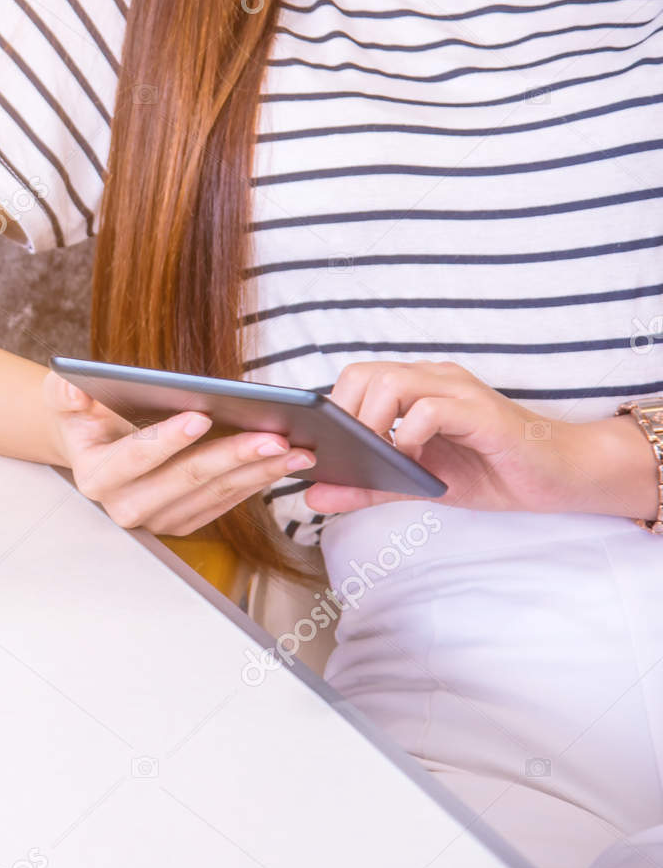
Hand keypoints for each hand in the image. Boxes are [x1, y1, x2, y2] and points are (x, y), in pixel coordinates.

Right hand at [43, 371, 315, 535]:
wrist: (92, 447)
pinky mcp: (182, 522)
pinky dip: (256, 482)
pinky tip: (284, 463)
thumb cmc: (83, 417)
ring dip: (258, 473)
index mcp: (96, 476)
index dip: (167, 438)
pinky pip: (225, 503)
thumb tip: (76, 390)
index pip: (135, 458)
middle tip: (274, 437)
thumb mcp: (63, 397)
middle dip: (233, 457)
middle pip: (185, 480)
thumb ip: (65, 393)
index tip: (201, 414)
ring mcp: (156, 520)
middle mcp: (124, 507)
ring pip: (214, 495)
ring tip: (296, 449)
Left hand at [303, 360, 658, 519]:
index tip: (314, 447)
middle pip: (361, 373)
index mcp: (413, 389)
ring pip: (391, 381)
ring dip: (373, 422)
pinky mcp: (481, 411)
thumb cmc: (488, 472)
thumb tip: (311, 494)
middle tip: (350, 455)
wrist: (556, 477)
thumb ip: (366, 486)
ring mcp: (457, 391)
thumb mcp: (415, 484)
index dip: (325, 410)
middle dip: (343, 415)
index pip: (352, 379)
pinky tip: (415, 460)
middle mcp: (432, 379)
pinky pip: (431, 408)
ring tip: (380, 457)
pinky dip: (410, 434)